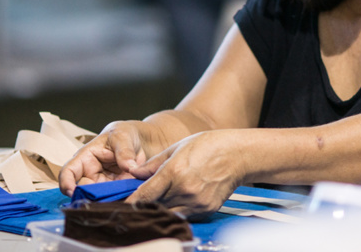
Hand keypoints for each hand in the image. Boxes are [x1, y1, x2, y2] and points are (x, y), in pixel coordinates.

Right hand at [59, 121, 149, 195]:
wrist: (137, 140)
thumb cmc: (122, 135)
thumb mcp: (122, 137)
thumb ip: (124, 152)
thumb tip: (130, 168)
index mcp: (85, 158)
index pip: (68, 172)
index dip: (66, 183)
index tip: (72, 193)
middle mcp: (90, 174)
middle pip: (82, 191)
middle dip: (88, 198)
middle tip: (102, 201)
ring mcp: (102, 184)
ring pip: (97, 198)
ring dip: (104, 202)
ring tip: (116, 201)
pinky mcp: (114, 190)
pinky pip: (113, 199)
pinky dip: (118, 201)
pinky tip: (126, 200)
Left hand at [126, 130, 244, 219]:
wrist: (237, 155)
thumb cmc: (207, 146)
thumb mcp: (177, 148)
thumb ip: (153, 164)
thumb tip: (134, 174)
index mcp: (174, 172)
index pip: (145, 195)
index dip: (131, 202)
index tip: (122, 206)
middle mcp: (184, 190)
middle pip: (155, 205)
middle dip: (148, 203)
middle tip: (143, 198)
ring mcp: (196, 202)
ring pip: (169, 212)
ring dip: (163, 207)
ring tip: (165, 195)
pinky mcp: (206, 210)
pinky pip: (185, 214)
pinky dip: (179, 208)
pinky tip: (183, 196)